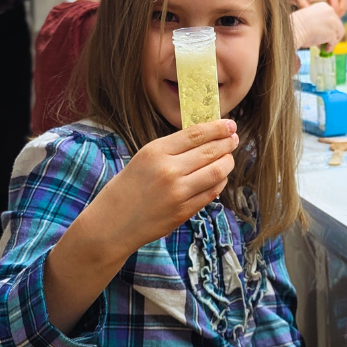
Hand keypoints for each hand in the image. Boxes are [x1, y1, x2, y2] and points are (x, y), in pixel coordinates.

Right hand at [84, 119, 237, 255]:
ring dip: (228, 162)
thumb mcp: (144, 157)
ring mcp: (178, 193)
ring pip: (216, 172)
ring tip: (229, 157)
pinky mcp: (184, 211)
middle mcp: (169, 170)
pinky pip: (212, 192)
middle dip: (227, 143)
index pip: (196, 134)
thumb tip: (206, 137)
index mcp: (156, 151)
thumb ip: (173, 148)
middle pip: (210, 151)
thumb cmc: (128, 186)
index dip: (217, 128)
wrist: (113, 222)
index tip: (230, 124)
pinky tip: (220, 177)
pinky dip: (220, 182)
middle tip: (234, 139)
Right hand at [291, 2, 344, 51]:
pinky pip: (334, 43)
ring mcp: (333, 23)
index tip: (323, 34)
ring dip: (332, 42)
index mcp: (324, 6)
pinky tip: (324, 50)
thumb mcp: (309, 18)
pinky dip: (330, 47)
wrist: (294, 29)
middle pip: (338, 26)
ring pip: (338, 34)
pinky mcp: (332, 33)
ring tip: (324, 47)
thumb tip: (325, 34)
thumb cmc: (296, 24)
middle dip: (332, 35)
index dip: (329, 27)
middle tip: (325, 43)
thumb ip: (319, 22)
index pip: (332, 18)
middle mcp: (331, 12)